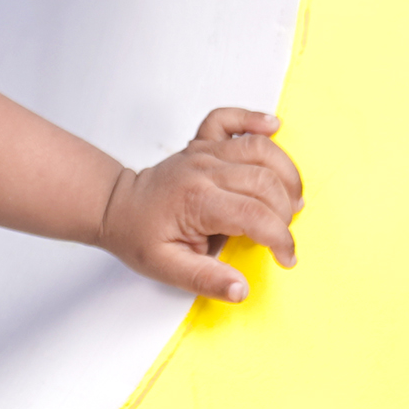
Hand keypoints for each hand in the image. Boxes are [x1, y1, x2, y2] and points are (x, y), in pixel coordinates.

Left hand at [97, 108, 303, 303]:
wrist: (117, 208)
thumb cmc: (140, 236)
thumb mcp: (167, 269)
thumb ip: (206, 280)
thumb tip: (241, 289)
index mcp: (196, 201)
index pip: (254, 215)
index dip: (280, 239)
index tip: (286, 257)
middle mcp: (203, 169)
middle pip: (264, 180)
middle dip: (286, 211)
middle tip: (284, 234)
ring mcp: (204, 152)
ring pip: (260, 148)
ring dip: (285, 172)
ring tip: (291, 199)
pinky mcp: (203, 142)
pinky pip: (230, 119)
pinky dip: (254, 119)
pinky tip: (273, 127)